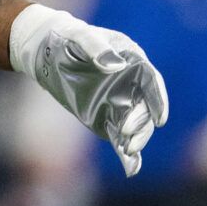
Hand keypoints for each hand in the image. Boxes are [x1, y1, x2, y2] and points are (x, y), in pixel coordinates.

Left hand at [10, 7, 168, 176]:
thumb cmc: (67, 38)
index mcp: (131, 60)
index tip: (159, 118)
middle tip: (127, 133)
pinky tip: (131, 168)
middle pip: (144, 107)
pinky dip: (126, 153)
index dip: (158, 100)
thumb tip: (116, 65)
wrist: (46, 52)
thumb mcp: (79, 37)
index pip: (151, 82)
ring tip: (128, 150)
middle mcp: (129, 84)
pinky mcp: (105, 118)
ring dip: (136, 138)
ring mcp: (118, 102)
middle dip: (141, 122)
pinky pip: (118, 137)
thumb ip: (96, 47)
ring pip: (134, 124)